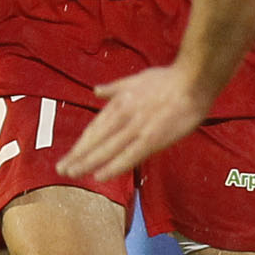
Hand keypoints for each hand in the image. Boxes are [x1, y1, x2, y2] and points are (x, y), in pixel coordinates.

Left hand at [58, 65, 211, 179]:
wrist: (193, 80)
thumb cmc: (169, 78)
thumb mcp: (135, 79)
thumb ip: (114, 88)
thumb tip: (96, 90)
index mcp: (119, 103)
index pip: (95, 128)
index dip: (81, 143)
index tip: (69, 155)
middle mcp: (123, 116)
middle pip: (96, 140)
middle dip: (77, 156)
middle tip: (61, 169)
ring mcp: (136, 128)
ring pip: (107, 149)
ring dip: (88, 162)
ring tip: (73, 173)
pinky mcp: (153, 138)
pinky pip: (129, 156)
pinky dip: (113, 166)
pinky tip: (100, 176)